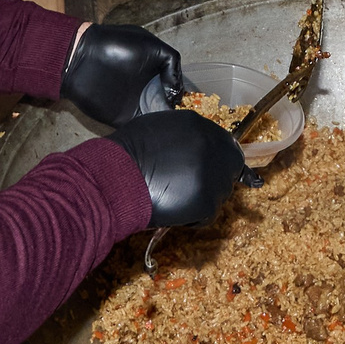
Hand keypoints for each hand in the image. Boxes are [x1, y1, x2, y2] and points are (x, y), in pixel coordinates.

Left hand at [62, 24, 186, 124]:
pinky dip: (149, 132)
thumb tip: (177, 91)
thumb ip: (171, 64)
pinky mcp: (121, 119)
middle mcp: (147, 90)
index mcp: (155, 73)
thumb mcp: (151, 46)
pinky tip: (159, 133)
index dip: (184, 96)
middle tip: (185, 121)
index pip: (175, 89)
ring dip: (164, 125)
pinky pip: (139, 129)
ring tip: (175, 129)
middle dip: (177, 115)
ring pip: (156, 120)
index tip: (193, 104)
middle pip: (168, 107)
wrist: (81, 59)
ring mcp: (135, 105)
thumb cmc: (115, 45)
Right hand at [110, 108, 255, 226]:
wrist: (114, 179)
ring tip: (175, 199)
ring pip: (220, 192)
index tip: (207, 168)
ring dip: (203, 197)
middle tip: (195, 188)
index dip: (217, 157)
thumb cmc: (125, 154)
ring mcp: (212, 174)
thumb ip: (182, 136)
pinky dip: (193, 218)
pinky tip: (173, 211)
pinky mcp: (207, 201)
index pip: (224, 142)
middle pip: (230, 165)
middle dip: (217, 176)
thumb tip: (190, 148)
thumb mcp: (158, 128)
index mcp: (197, 125)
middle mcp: (211, 146)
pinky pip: (208, 214)